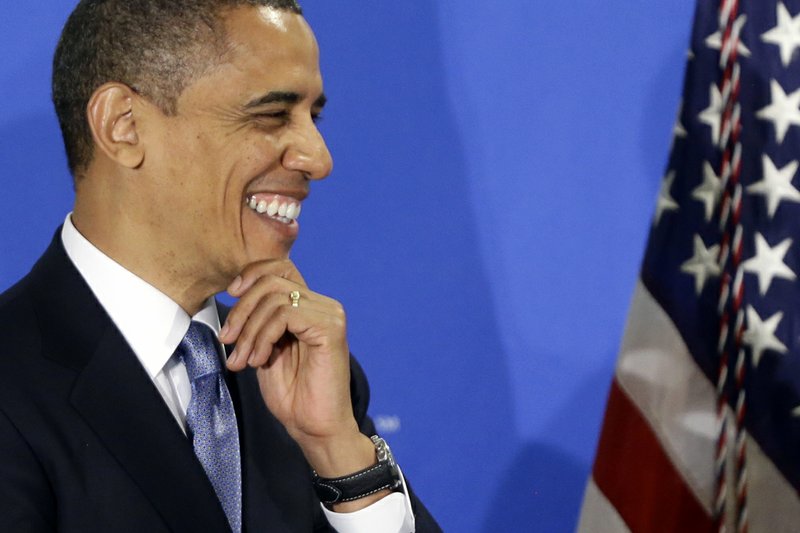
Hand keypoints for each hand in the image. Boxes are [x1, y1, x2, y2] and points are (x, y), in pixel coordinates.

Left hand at [220, 260, 375, 475]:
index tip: (230, 296)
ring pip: (274, 297)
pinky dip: (264, 336)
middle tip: (228, 340)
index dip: (251, 274)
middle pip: (272, 280)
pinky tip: (261, 360)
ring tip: (243, 360)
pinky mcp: (330, 328)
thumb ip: (258, 320)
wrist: (314, 427)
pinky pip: (285, 314)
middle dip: (241, 309)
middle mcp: (323, 304)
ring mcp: (330, 314)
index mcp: (309, 306)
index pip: (280, 266)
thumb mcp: (265, 348)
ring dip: (249, 330)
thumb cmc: (292, 394)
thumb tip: (234, 291)